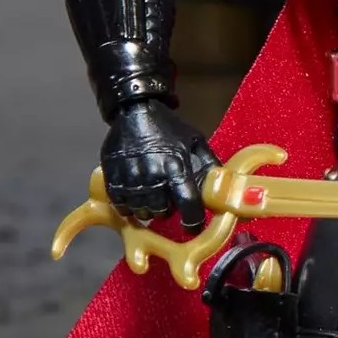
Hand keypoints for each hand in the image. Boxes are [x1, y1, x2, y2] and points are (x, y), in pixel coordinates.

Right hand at [99, 101, 217, 230]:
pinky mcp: (112, 176)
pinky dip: (129, 208)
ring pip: (142, 211)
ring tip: (153, 200)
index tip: (192, 227)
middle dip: (169, 211)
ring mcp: (130, 176)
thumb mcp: (195, 141)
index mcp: (176, 165)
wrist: (135, 110)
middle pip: (162, 211)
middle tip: (169, 202)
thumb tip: (224, 188)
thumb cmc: (168, 128)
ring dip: (149, 211)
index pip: (188, 202)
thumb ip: (209, 165)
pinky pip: (121, 205)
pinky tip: (136, 199)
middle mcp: (153, 173)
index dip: (192, 221)